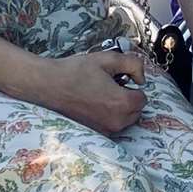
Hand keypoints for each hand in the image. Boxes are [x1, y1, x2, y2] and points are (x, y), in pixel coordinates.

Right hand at [31, 51, 146, 135]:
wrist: (49, 85)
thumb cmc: (76, 72)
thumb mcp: (108, 59)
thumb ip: (133, 64)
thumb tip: (141, 78)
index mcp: (122, 103)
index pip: (143, 98)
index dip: (132, 86)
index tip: (119, 80)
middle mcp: (116, 121)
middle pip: (136, 110)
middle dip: (128, 97)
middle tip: (110, 85)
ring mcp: (105, 129)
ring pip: (125, 119)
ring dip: (120, 107)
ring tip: (101, 94)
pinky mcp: (95, 132)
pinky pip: (112, 124)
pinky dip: (109, 115)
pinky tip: (94, 103)